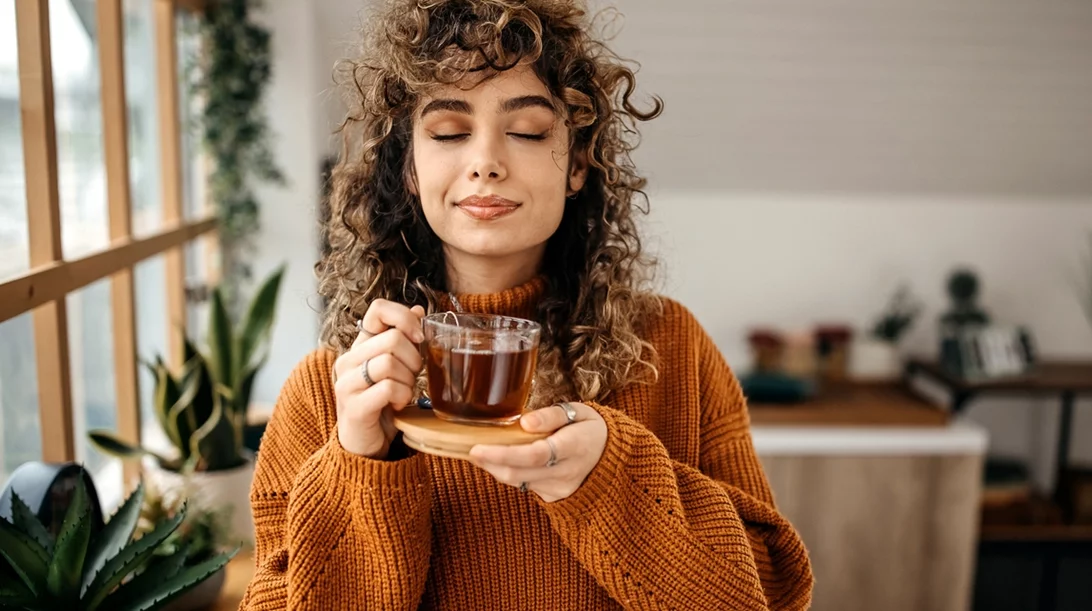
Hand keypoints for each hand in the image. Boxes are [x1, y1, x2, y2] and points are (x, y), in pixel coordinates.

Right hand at [333, 300, 424, 458]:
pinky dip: (402, 396)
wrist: (365, 444)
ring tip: (403, 392)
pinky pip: (388, 388)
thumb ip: (404, 340)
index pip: (378, 309)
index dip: (404, 317)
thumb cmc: (383, 403)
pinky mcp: (354, 406)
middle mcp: (348, 360)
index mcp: (360, 346)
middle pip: (393, 338)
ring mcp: (347, 383)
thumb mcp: (397, 367)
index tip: (419, 338)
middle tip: (413, 377)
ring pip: (390, 362)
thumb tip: (418, 310)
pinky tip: (398, 405)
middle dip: (414, 358)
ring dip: (408, 380)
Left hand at [469, 402, 606, 502]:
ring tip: (480, 453)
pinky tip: (502, 461)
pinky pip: (524, 485)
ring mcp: (560, 488)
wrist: (611, 457)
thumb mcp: (578, 411)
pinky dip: (510, 473)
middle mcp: (567, 472)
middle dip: (490, 463)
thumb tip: (524, 422)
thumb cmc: (589, 428)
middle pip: (520, 472)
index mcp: (574, 446)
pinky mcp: (554, 496)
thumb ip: (551, 415)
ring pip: (518, 481)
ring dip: (496, 468)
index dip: (503, 454)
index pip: (534, 454)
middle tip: (470, 450)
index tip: (478, 448)